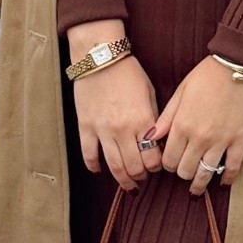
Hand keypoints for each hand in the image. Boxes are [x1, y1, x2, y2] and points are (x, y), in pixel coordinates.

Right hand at [73, 56, 159, 191]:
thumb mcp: (150, 94)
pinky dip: (94, 166)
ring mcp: (102, 130)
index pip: (153, 157)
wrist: (100, 58)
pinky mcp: (85, 127)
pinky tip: (99, 170)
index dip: (156, 166)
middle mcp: (123, 130)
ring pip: (113, 166)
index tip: (156, 166)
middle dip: (141, 176)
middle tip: (142, 177)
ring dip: (122, 180)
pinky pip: (88, 154)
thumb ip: (154, 119)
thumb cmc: (128, 72)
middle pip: (134, 167)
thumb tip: (156, 141)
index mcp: (143, 121)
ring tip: (128, 184)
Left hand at [152, 56, 242, 193]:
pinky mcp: (240, 140)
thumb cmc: (208, 75)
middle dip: (182, 172)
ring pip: (205, 174)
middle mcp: (200, 137)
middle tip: (184, 170)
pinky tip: (222, 183)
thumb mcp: (180, 93)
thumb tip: (151, 138)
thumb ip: (165, 119)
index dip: (167, 164)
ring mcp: (221, 140)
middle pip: (185, 171)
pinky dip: (226, 179)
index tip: (171, 161)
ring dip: (199, 183)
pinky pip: (232, 167)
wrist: (237, 65)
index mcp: (182, 125)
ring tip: (197, 189)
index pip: (168, 159)